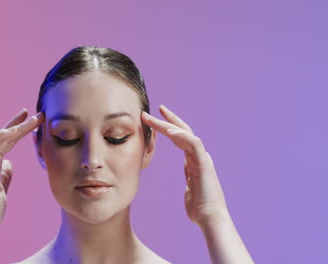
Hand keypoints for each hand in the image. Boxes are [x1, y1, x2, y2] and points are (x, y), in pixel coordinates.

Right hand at [0, 108, 44, 231]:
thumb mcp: (2, 188)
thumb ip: (5, 175)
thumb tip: (9, 164)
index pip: (8, 143)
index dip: (20, 131)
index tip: (34, 121)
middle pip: (4, 136)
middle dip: (19, 123)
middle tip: (35, 114)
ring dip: (14, 127)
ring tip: (30, 118)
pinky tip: (12, 131)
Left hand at [141, 105, 228, 226]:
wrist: (210, 219)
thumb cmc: (200, 209)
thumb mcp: (190, 189)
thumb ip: (189, 177)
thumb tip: (186, 172)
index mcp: (195, 161)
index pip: (180, 139)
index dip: (169, 128)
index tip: (155, 120)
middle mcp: (200, 156)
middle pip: (183, 132)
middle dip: (168, 119)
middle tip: (154, 109)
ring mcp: (203, 158)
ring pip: (186, 134)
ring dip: (169, 124)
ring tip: (154, 116)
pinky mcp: (204, 164)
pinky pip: (193, 144)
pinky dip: (181, 135)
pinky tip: (168, 129)